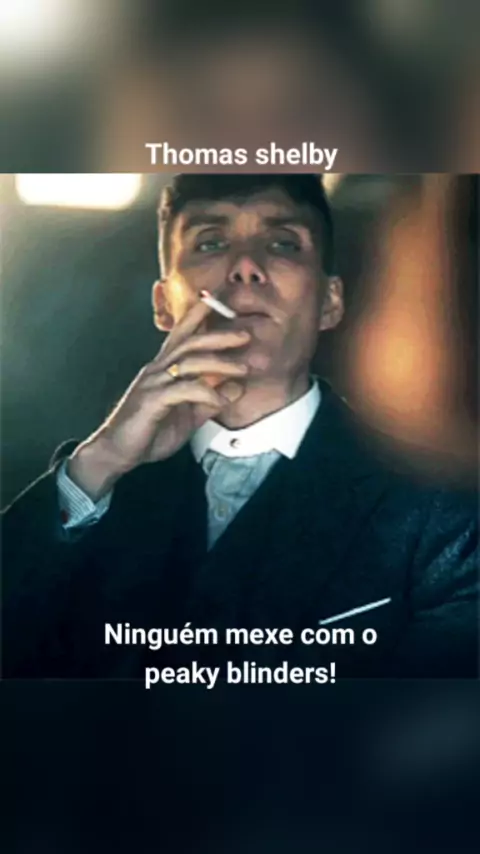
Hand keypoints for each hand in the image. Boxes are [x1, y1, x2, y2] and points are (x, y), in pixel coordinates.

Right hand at [67, 298, 249, 499]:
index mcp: (165, 368)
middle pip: (190, 342)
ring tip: (244, 368)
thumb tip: (237, 387)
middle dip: (219, 335)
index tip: (220, 301)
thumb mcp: (188, 415)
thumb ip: (210, 400)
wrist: (117, 452)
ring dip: (220, 363)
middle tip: (246, 335)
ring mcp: (153, 383)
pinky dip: (206, 393)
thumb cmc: (149, 431)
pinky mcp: (152, 401)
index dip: (199, 316)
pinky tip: (221, 400)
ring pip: (190, 362)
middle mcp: (158, 369)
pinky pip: (183, 390)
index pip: (183, 335)